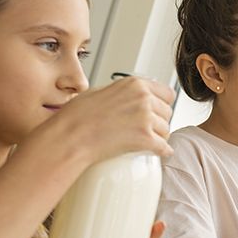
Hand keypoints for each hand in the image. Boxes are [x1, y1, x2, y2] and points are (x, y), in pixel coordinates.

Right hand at [49, 77, 174, 162]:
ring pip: (166, 130)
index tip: (158, 112)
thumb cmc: (77, 115)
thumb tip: (132, 96)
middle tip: (147, 130)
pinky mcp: (145, 138)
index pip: (167, 93)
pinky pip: (164, 147)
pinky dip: (162, 152)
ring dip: (159, 137)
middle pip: (168, 113)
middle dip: (159, 122)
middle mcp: (144, 98)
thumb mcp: (102, 91)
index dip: (163, 104)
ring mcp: (146, 117)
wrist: (69, 136)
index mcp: (135, 84)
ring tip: (144, 141)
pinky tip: (157, 153)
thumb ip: (122, 92)